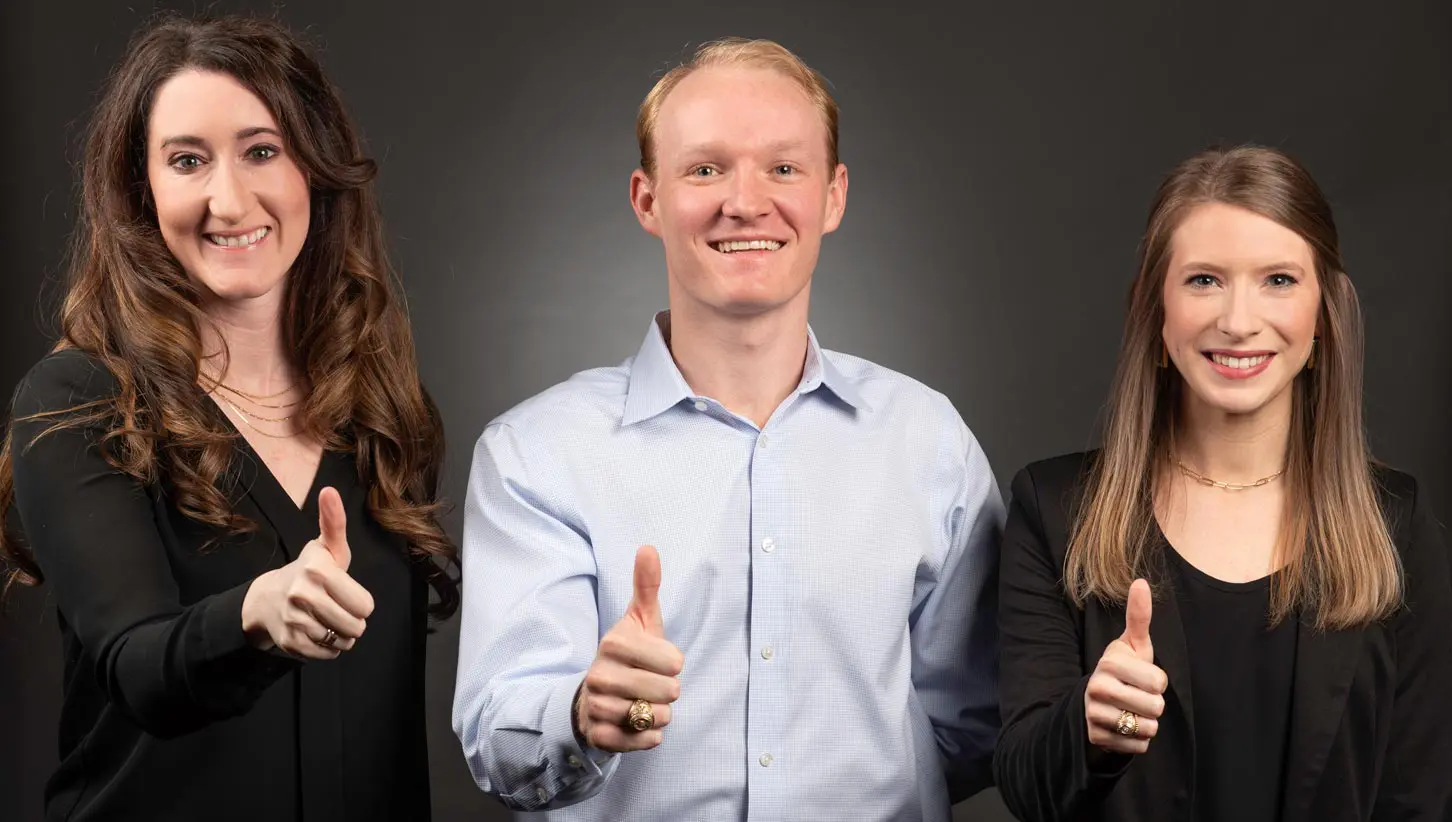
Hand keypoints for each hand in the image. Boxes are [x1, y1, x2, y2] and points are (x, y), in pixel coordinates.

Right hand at [241, 487, 375, 659]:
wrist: (268, 598)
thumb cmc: (310, 570)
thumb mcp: (326, 547)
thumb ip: (334, 522)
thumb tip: (328, 490)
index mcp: (318, 571)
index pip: (365, 605)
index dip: (362, 603)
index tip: (347, 594)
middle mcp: (303, 595)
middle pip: (355, 627)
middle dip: (354, 621)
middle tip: (339, 609)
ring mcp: (294, 621)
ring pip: (342, 642)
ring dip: (341, 635)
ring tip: (329, 620)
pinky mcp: (289, 643)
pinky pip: (327, 655)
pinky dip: (328, 648)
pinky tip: (318, 632)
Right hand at [574, 545, 683, 751]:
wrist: (594, 694)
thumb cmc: (628, 653)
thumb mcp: (639, 619)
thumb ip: (646, 585)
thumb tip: (648, 547)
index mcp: (613, 642)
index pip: (674, 661)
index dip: (674, 664)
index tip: (658, 661)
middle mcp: (600, 674)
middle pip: (669, 692)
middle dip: (669, 692)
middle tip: (652, 685)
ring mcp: (597, 706)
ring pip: (658, 718)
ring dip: (661, 714)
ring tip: (644, 703)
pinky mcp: (600, 736)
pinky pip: (645, 742)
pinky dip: (650, 737)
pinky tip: (639, 724)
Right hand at [1085, 578, 1167, 753]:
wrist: (1093, 702)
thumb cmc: (1123, 670)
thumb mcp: (1132, 645)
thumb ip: (1139, 617)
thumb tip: (1141, 582)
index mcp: (1110, 662)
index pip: (1159, 682)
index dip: (1158, 681)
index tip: (1142, 676)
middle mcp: (1097, 687)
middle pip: (1156, 707)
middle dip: (1154, 705)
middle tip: (1137, 697)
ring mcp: (1094, 714)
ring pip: (1148, 728)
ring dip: (1147, 724)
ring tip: (1131, 712)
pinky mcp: (1096, 738)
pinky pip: (1139, 746)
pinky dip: (1138, 741)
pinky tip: (1125, 728)